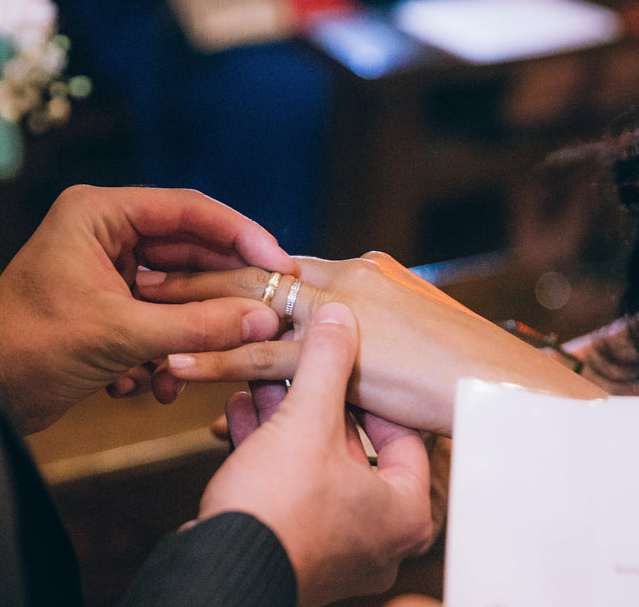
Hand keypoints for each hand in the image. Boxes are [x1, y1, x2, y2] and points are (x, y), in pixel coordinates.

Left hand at [0, 185, 296, 433]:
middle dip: (219, 293)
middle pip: (189, 252)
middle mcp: (105, 233)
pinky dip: (162, 351)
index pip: (189, 211)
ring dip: (187, 334)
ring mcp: (106, 269)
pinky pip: (158, 318)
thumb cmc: (30, 349)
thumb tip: (263, 318)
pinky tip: (149, 384)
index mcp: (99, 214)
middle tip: (266, 311)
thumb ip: (199, 326)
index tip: (279, 264)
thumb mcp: (123, 337)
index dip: (242, 235)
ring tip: (189, 365)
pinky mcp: (108, 305)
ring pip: (177, 292)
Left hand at [138, 252, 603, 434]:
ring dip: (189, 308)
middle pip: (251, 269)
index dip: (227, 257)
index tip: (182, 260)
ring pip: (247, 307)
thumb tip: (334, 335)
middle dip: (194, 270)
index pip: (277, 259)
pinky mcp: (338, 356)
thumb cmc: (460, 362)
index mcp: (358, 270)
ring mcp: (340, 313)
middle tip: (137, 268)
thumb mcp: (407, 331)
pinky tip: (173, 364)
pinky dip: (214, 360)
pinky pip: (261, 358)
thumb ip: (363, 326)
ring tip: (136, 305)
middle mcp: (344, 278)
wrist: (502, 381)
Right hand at [200, 303, 432, 606]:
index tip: (347, 361)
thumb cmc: (277, 512)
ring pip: (317, 467)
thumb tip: (338, 318)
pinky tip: (243, 414)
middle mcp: (381, 537)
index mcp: (405, 511)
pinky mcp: (299, 551)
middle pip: (354, 448)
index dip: (369, 389)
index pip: (403, 432)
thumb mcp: (306, 421)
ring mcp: (340, 550)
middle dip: (316, 401)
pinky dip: (270, 454)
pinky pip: (292, 490)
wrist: (218, 573)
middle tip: (297, 367)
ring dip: (287, 422)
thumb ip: (326, 363)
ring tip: (261, 382)